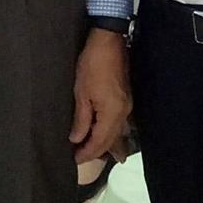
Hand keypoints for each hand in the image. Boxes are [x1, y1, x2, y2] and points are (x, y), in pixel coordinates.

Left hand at [69, 27, 131, 164]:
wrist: (108, 42)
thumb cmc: (92, 66)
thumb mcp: (82, 93)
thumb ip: (81, 120)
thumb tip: (77, 139)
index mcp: (112, 113)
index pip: (99, 141)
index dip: (87, 152)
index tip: (74, 160)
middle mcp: (124, 113)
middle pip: (111, 139)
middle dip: (97, 151)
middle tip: (82, 159)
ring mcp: (127, 106)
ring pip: (118, 132)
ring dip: (109, 144)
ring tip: (107, 157)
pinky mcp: (126, 98)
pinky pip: (121, 123)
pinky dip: (114, 133)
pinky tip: (113, 137)